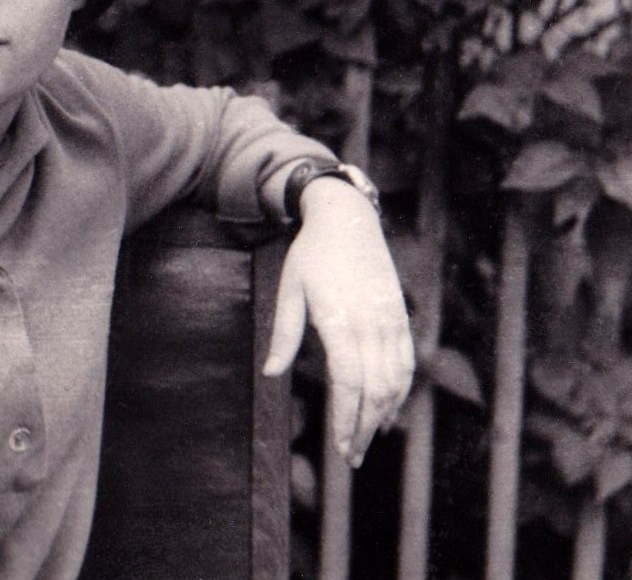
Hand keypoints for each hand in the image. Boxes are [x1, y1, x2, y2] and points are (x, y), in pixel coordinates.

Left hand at [261, 178, 413, 467]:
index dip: (346, 418)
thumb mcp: (288, 290)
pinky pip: (406, 363)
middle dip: (364, 428)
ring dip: (384, 415)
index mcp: (340, 319)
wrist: (348, 220)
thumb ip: (284, 334)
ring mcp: (390, 320)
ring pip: (396, 380)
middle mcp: (371, 323)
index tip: (341, 446)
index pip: (348, 382)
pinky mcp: (400, 317)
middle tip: (352, 457)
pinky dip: (399, 391)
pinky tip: (387, 409)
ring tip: (367, 439)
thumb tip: (271, 374)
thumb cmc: (311, 255)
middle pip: (375, 389)